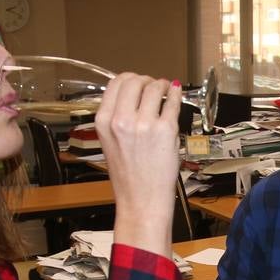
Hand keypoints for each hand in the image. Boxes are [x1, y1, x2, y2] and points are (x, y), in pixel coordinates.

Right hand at [94, 72, 180, 254]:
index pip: (116, 83)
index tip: (139, 83)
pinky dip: (176, 93)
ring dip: (162, 85)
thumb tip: (133, 94)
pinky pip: (172, 101)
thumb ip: (117, 117)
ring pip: (155, 87)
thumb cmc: (129, 176)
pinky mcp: (165, 130)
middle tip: (153, 86)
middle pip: (135, 80)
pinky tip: (176, 93)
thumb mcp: (110, 143)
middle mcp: (121, 120)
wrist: (141, 200)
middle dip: (146, 80)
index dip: (130, 79)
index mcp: (103, 122)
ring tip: (166, 90)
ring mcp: (144, 124)